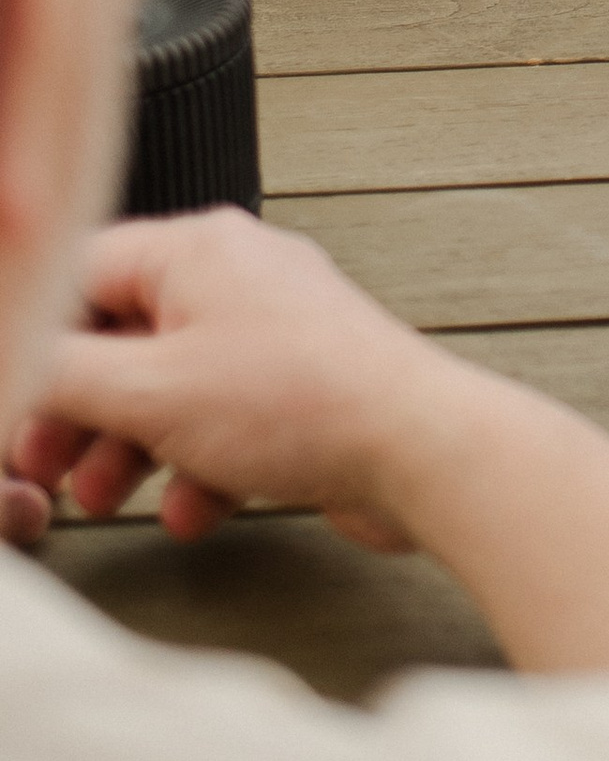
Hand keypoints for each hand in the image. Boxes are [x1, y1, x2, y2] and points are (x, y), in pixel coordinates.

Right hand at [7, 210, 492, 552]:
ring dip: (130, 448)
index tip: (17, 395)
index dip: (36, 336)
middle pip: (123, 337)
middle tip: (48, 464)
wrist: (417, 449)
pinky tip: (193, 510)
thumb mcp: (147, 391)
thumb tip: (20, 364)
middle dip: (79, 410)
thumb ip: (60, 376)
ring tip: (105, 499)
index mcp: (198, 250)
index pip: (82, 272)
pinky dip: (199, 466)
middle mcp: (238, 277)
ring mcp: (275, 332)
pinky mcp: (303, 388)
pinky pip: (226, 422)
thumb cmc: (305, 404)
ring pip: (171, 387)